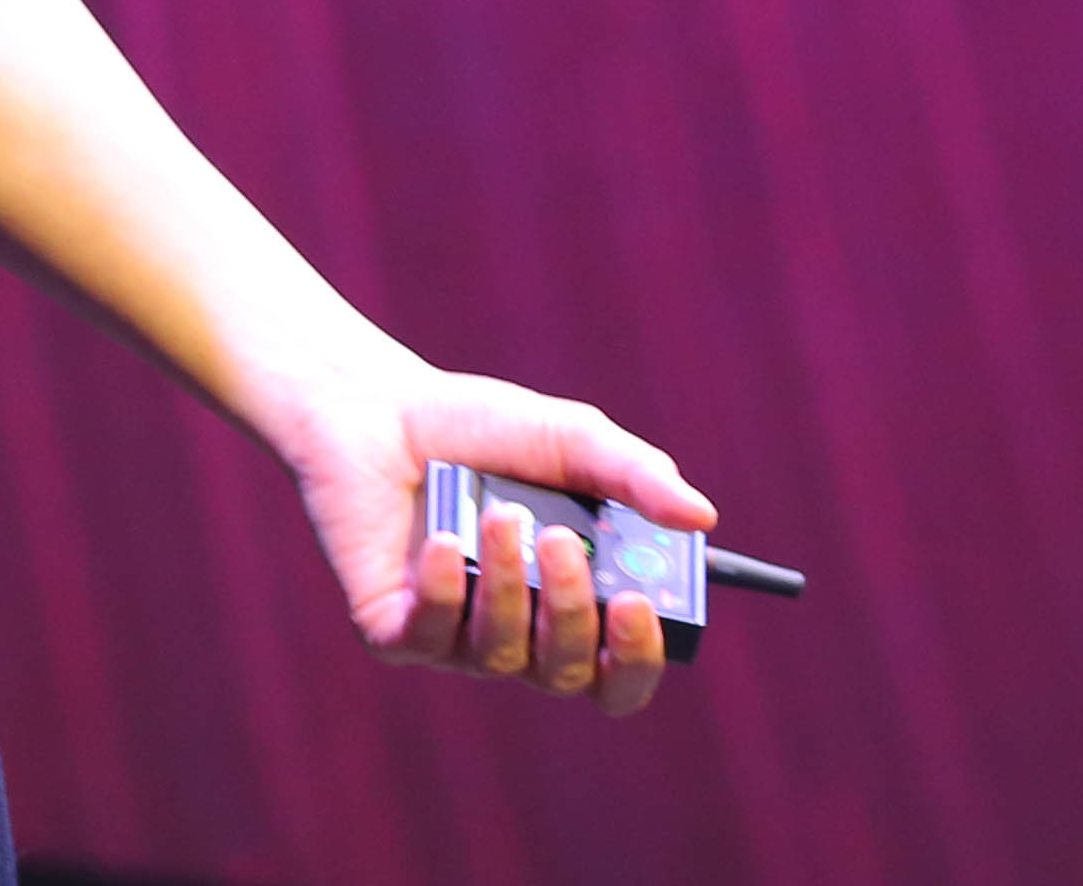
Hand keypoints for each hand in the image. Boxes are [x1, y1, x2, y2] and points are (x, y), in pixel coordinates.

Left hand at [286, 352, 714, 719]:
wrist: (381, 410)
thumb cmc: (485, 429)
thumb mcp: (574, 439)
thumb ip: (636, 477)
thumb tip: (701, 516)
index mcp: (574, 599)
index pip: (620, 672)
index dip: (637, 658)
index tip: (640, 605)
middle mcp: (520, 632)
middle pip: (567, 674)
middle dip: (572, 612)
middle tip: (561, 541)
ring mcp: (456, 638)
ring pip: (500, 656)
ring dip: (508, 586)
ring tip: (498, 515)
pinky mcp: (394, 631)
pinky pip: (428, 641)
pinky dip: (442, 592)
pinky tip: (441, 540)